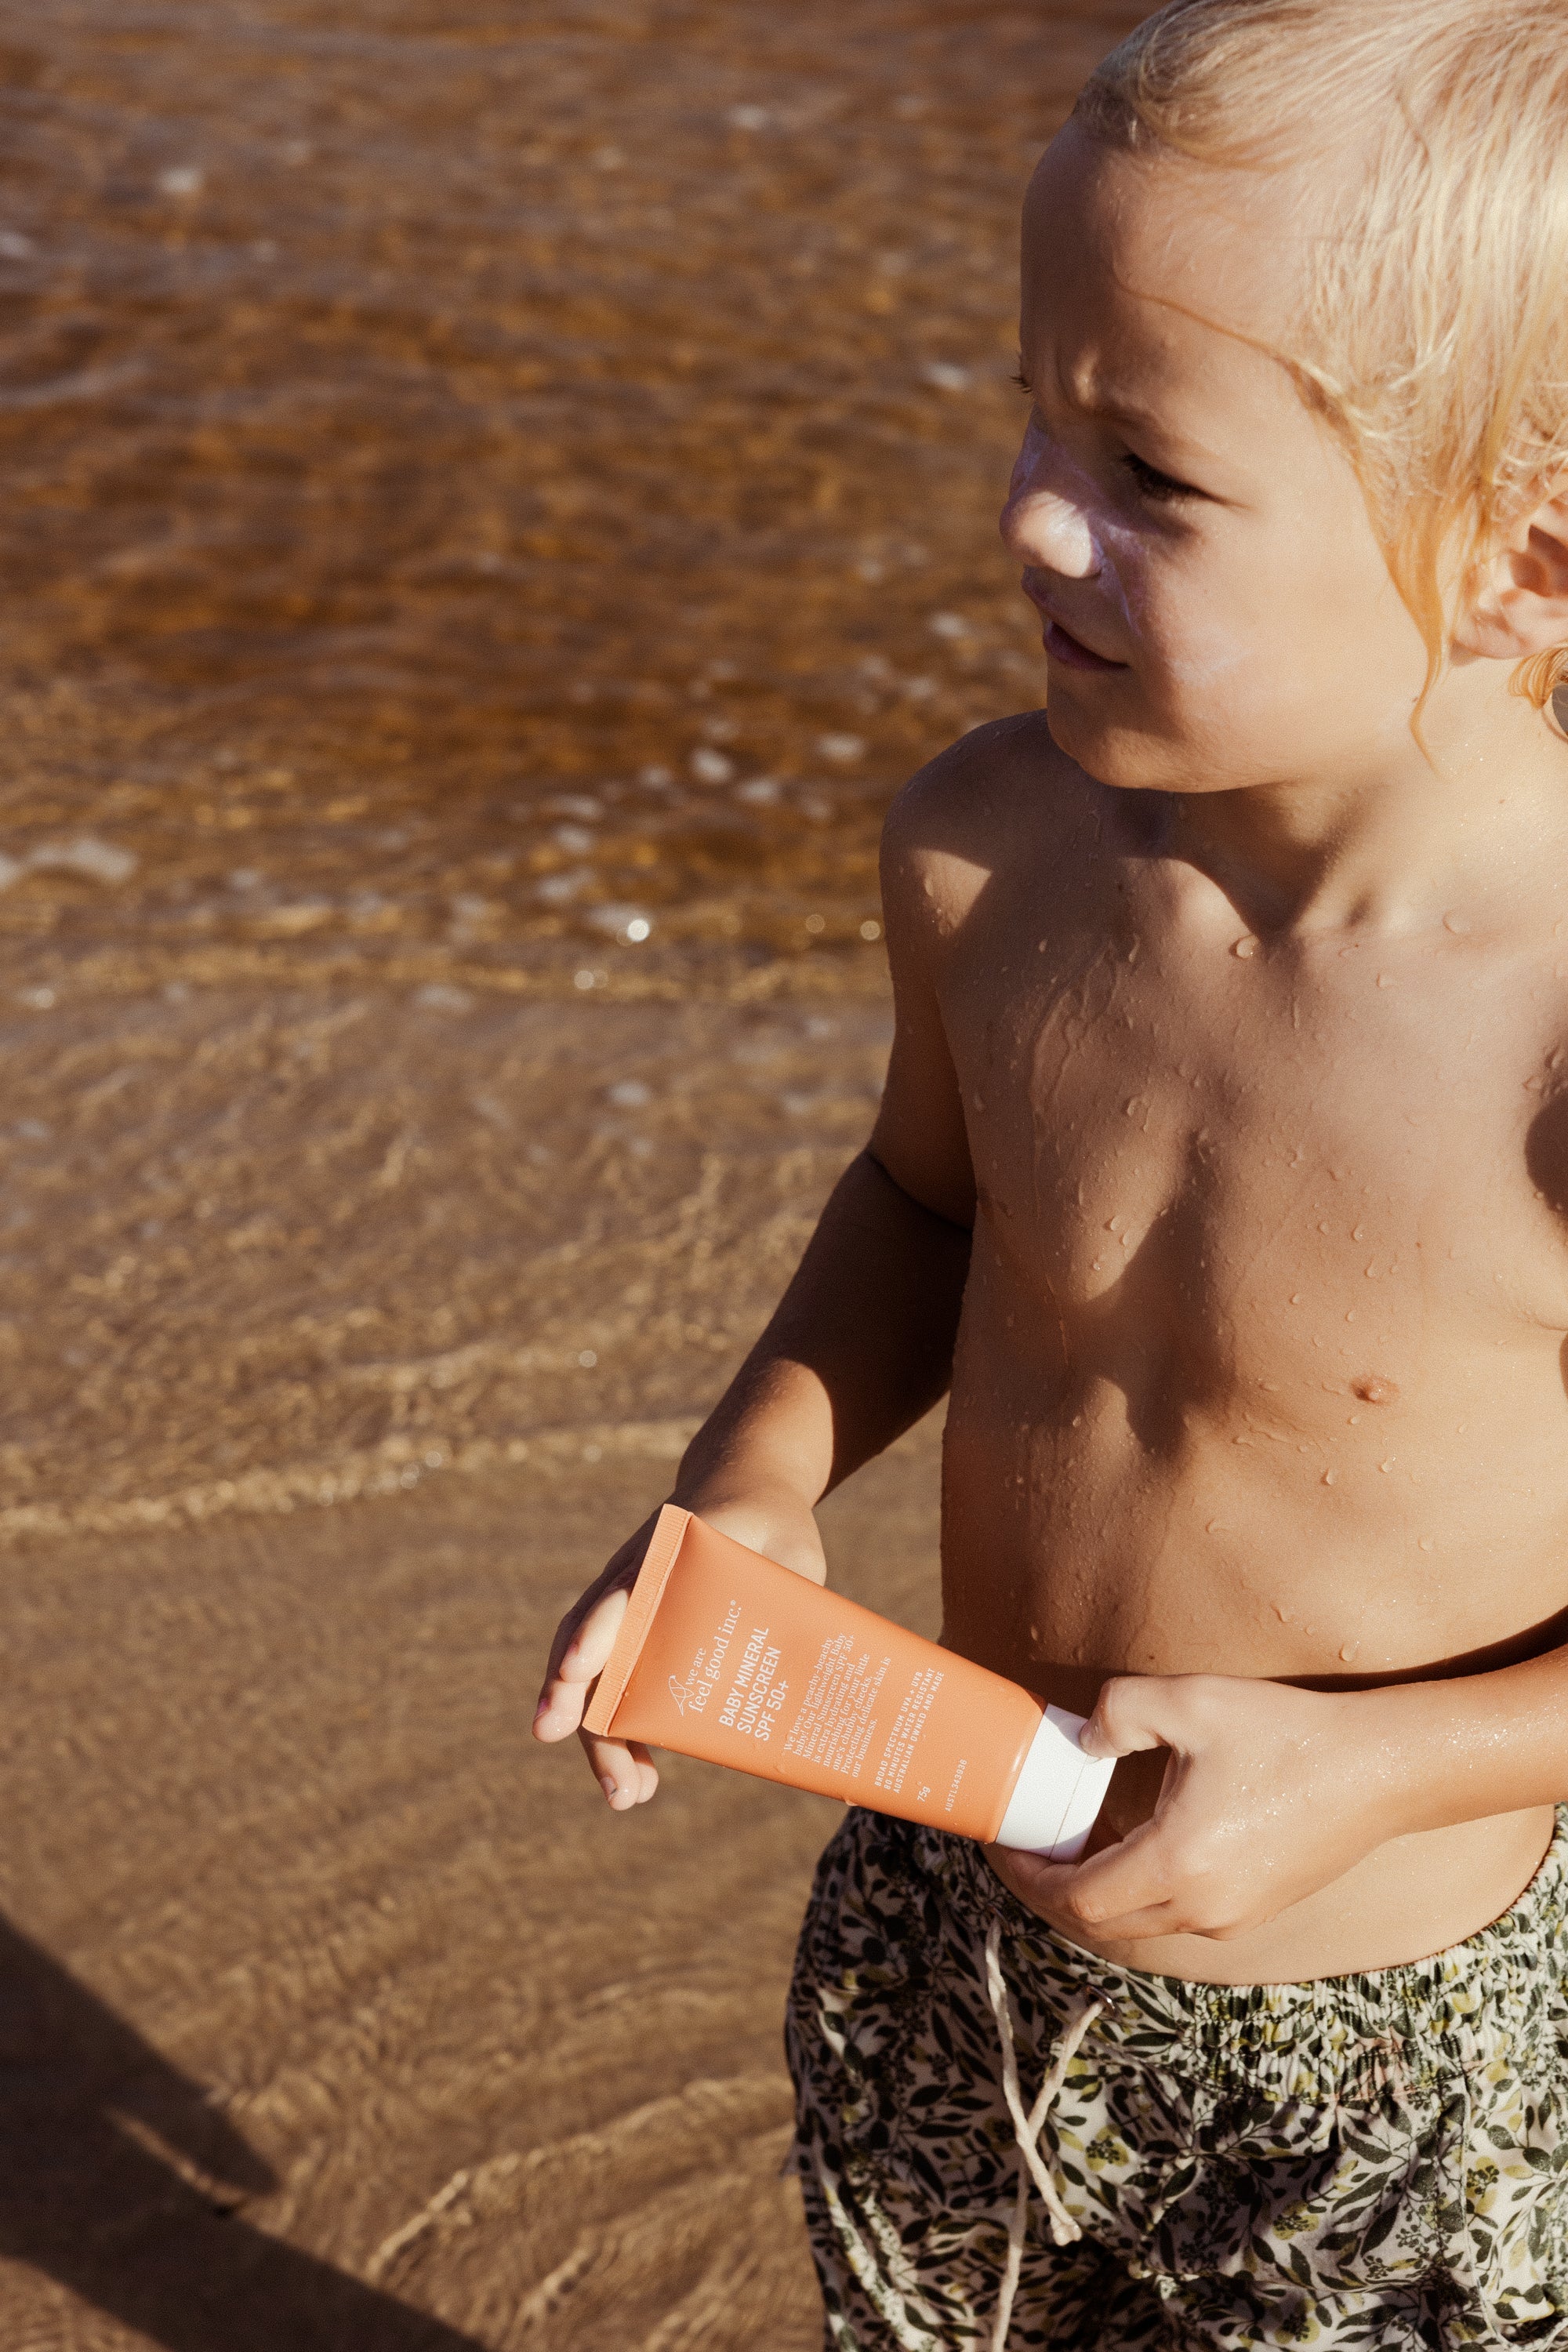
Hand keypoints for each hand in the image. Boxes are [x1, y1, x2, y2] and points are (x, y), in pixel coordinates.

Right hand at [531, 1478, 827, 1811]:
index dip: (600, 1631)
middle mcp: (631, 1577)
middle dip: (582, 1709)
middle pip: (589, 1642)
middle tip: (609, 1775)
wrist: (741, 1485)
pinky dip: (616, 1729)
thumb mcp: (792, 1549)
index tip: (580, 1671)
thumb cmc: (771, 1524)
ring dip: (600, 1736)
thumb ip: (794, 1596)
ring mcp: (623, 1605)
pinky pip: (610, 1683)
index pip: (623, 1591)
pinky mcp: (633, 1634)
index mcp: (667, 1549)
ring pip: (589, 1673)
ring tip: (626, 1796)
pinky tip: (638, 1775)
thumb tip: (811, 1671)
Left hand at [995, 1673, 1416, 1942]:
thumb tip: (1083, 1744)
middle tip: (1028, 1843)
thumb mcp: (1191, 1702)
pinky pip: (1176, 1913)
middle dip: (1053, 1887)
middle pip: (1100, 1921)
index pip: (1077, 1899)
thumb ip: (1119, 1714)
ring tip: (1073, 1839)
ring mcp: (1232, 1918)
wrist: (1379, 1770)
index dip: (1029, 1876)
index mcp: (1177, 1865)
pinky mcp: (1255, 1911)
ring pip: (1139, 1921)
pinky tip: (1133, 1843)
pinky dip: (1139, 1889)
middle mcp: (1202, 1908)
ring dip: (1098, 1889)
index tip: (1005, 1844)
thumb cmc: (1287, 1734)